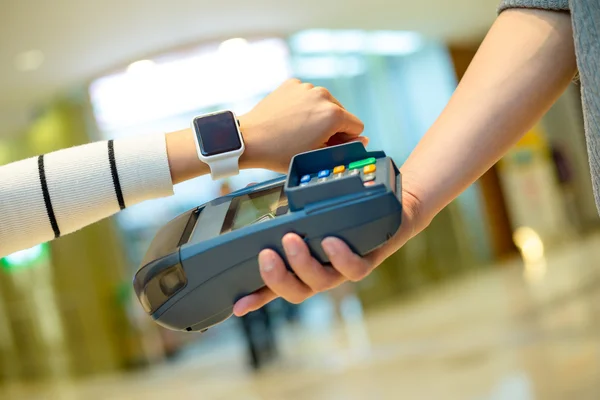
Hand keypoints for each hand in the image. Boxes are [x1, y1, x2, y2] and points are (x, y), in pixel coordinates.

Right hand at [232, 186, 427, 315]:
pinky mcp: (369, 260)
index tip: (237, 305)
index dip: (257, 299)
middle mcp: (323, 273)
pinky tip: (329, 242)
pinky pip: (354, 269)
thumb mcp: (311, 212)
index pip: (277, 287)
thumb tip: (254, 203)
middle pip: (298, 292)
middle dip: (278, 278)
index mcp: (305, 266)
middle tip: (266, 255)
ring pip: (322, 282)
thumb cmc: (346, 212)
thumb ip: (288, 216)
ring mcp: (344, 269)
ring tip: (291, 240)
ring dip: (303, 264)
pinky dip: (340, 257)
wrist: (390, 205)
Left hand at [239, 78, 366, 172]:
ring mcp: (306, 87)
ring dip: (317, 116)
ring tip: (298, 130)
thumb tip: (362, 140)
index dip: (346, 140)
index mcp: (333, 113)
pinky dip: (303, 106)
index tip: (329, 146)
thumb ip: (345, 148)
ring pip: (324, 104)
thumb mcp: (317, 156)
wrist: (250, 139)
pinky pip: (307, 96)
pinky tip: (290, 118)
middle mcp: (323, 95)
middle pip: (341, 113)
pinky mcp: (292, 84)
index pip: (357, 126)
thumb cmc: (281, 152)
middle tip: (311, 141)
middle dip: (332, 127)